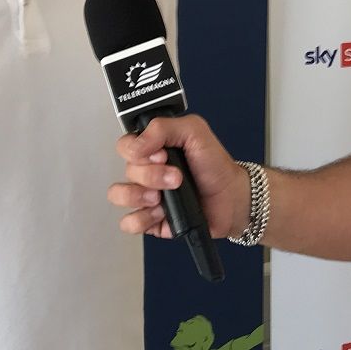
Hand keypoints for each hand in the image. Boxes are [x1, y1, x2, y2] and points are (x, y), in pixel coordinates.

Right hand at [109, 114, 250, 239]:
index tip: (162, 155)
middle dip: (152, 175)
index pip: (125, 145)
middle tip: (176, 177)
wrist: (231, 198)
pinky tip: (161, 213)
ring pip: (119, 195)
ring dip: (140, 196)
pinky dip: (142, 219)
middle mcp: (147, 170)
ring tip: (161, 197)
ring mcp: (147, 196)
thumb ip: (164, 127)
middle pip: (127, 171)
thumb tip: (138, 143)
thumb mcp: (195, 131)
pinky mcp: (150, 220)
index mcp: (153, 148)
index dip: (138, 151)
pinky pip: (129, 222)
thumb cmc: (215, 166)